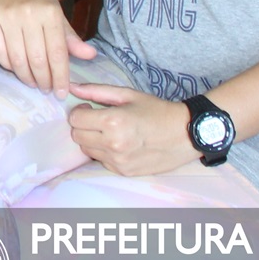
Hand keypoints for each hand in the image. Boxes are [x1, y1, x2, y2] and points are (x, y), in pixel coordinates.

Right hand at [0, 0, 95, 96]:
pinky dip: (8, 65)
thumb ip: (70, 36)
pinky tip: (15, 69)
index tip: (61, 93)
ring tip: (31, 83)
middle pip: (37, 59)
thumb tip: (90, 56)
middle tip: (45, 90)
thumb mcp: (56, 11)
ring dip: (25, 76)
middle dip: (43, 80)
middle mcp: (29, 14)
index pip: (57, 53)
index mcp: (50, 13)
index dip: (60, 76)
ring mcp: (7, 16)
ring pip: (17, 58)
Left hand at [66, 84, 197, 175]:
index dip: (80, 112)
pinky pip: (101, 161)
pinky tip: (119, 144)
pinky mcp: (124, 171)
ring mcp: (118, 161)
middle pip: (77, 136)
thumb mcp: (127, 95)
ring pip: (86, 150)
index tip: (90, 108)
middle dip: (83, 126)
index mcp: (113, 122)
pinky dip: (104, 152)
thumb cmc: (156, 111)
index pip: (75, 120)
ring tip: (110, 132)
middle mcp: (113, 144)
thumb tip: (72, 88)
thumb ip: (96, 91)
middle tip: (99, 120)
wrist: (185, 134)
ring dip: (92, 140)